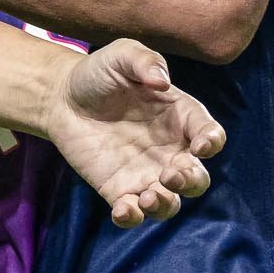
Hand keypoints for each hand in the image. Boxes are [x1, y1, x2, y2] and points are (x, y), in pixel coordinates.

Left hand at [40, 39, 225, 227]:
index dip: (212, 143)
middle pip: (197, 178)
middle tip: (170, 175)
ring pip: (170, 202)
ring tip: (148, 198)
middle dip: (190, 182)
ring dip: (165, 205)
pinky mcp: (118, 189)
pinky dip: (132, 217)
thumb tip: (161, 81)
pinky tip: (123, 209)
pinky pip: (133, 212)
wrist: (61, 97)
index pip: (209, 135)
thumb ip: (144, 61)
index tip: (201, 146)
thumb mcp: (121, 55)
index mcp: (180, 118)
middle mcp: (169, 150)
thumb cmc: (99, 74)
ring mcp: (146, 173)